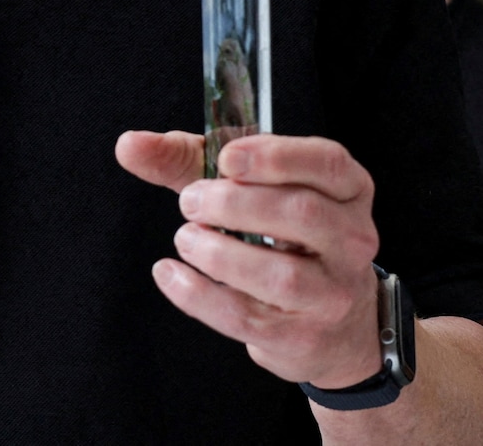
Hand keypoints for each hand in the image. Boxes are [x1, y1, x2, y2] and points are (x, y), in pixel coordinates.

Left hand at [116, 130, 383, 388]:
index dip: (275, 156)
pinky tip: (170, 274)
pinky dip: (198, 295)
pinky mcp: (303, 337)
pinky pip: (246, 316)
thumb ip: (189, 160)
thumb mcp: (246, 188)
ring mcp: (333, 293)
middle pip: (302, 214)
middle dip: (235, 204)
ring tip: (186, 239)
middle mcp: (353, 240)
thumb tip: (129, 145)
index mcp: (348, 190)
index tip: (226, 158)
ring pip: (280, 273)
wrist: (332, 326)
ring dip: (219, 253)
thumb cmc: (283, 238)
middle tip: (190, 202)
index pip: (326, 163)